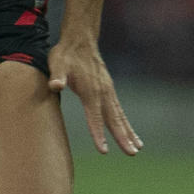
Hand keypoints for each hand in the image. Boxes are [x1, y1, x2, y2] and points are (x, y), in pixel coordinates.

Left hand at [48, 35, 140, 156]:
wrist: (80, 40)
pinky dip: (126, 124)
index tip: (104, 150)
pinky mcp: (109, 90)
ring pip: (120, 117)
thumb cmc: (65, 54)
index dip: (98, 134)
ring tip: (138, 149)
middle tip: (132, 154)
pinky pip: (119, 111)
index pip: (95, 117)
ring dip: (129, 133)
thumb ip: (57, 76)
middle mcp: (103, 93)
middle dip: (123, 138)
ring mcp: (108, 91)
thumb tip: (55, 85)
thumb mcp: (57, 63)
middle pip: (114, 120)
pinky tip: (132, 134)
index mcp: (90, 91)